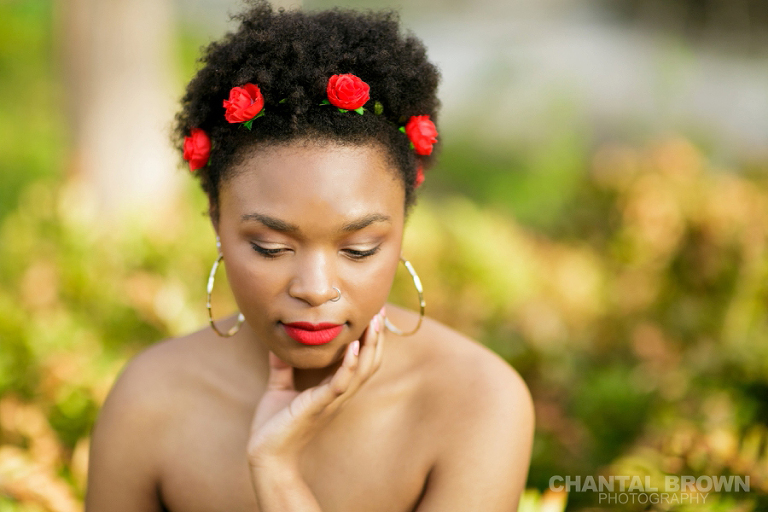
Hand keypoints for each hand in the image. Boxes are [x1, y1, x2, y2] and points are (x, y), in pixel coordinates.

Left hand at [246, 309, 384, 469]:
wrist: (266, 454)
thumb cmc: (273, 425)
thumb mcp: (278, 387)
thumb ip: (281, 366)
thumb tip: (276, 343)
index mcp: (333, 389)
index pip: (360, 361)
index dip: (370, 340)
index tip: (373, 315)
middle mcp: (339, 394)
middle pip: (369, 363)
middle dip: (377, 337)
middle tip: (380, 310)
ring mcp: (332, 401)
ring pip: (362, 370)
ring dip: (370, 345)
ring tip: (374, 322)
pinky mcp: (320, 406)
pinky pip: (341, 383)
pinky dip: (349, 364)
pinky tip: (352, 346)